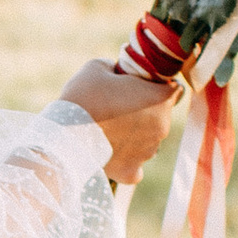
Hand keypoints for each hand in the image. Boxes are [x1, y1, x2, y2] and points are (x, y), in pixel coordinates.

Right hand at [60, 59, 183, 185]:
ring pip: (148, 139)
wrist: (64, 137)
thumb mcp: (98, 66)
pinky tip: (111, 151)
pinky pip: (136, 165)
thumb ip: (118, 66)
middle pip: (160, 115)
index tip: (138, 86)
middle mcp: (162, 127)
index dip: (156, 85)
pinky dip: (127, 159)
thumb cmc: (83, 97)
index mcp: (160, 98)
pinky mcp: (132, 171)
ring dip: (135, 134)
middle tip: (117, 107)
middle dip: (145, 110)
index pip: (173, 88)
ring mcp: (149, 151)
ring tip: (108, 129)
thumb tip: (119, 71)